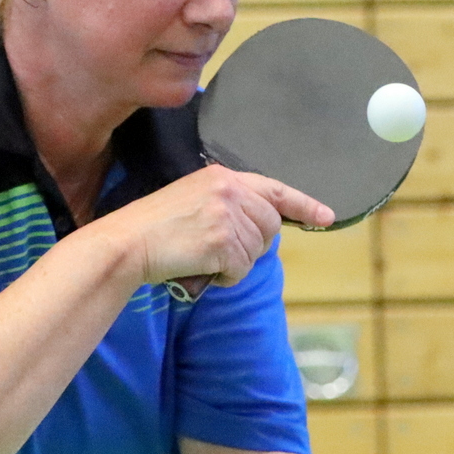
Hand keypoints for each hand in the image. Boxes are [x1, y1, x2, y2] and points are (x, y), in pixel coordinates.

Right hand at [97, 165, 333, 288]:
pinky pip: (241, 269)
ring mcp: (227, 215)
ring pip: (257, 251)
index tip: (326, 216)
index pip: (274, 189)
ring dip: (234, 263)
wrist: (127, 243)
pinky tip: (201, 267)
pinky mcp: (222, 241)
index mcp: (222, 176)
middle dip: (254, 244)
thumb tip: (260, 228)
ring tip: (201, 256)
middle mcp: (229, 191)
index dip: (304, 205)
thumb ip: (227, 204)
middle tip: (221, 250)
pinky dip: (225, 277)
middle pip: (271, 226)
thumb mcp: (193, 199)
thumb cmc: (153, 227)